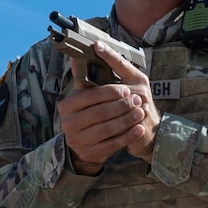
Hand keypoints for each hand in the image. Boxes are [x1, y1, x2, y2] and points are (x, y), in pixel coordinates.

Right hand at [59, 45, 159, 171]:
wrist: (85, 146)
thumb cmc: (88, 115)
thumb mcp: (84, 97)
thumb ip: (85, 77)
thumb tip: (80, 54)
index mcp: (66, 106)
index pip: (91, 95)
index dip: (110, 92)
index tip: (126, 89)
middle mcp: (69, 123)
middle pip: (101, 112)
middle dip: (122, 106)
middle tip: (138, 100)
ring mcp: (78, 140)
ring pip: (108, 128)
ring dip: (127, 120)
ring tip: (141, 112)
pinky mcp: (91, 153)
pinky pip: (113, 143)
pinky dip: (128, 136)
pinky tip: (139, 129)